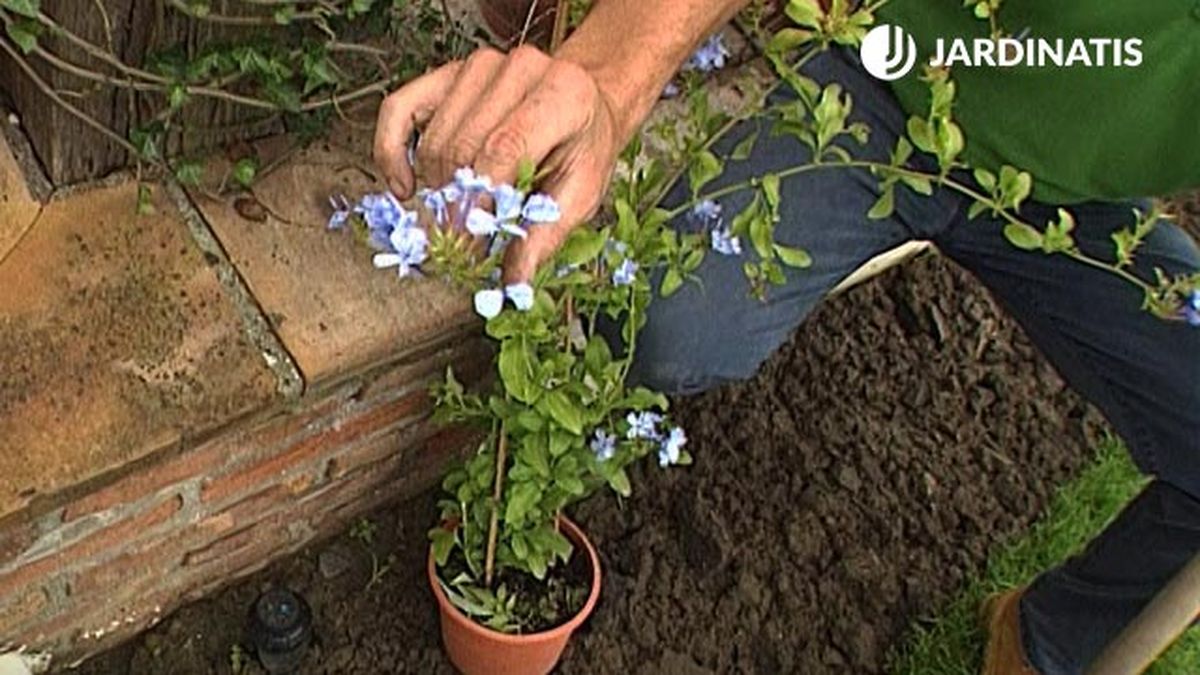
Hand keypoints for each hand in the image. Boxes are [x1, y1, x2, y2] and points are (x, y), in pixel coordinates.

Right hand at [373, 45, 624, 282]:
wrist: (583, 103)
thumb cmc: (583, 146)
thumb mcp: (583, 192)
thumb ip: (547, 234)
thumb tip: (514, 283)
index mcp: (564, 94)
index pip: (504, 149)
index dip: (480, 203)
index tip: (469, 246)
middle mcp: (520, 69)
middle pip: (463, 148)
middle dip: (457, 206)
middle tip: (461, 246)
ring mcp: (479, 66)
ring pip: (434, 140)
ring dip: (437, 187)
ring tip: (457, 212)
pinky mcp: (448, 72)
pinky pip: (398, 111)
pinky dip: (391, 152)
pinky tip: (405, 186)